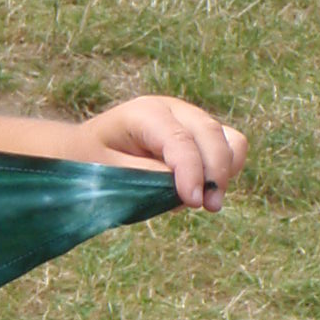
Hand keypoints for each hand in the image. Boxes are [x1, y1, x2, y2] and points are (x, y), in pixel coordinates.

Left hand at [74, 95, 247, 212]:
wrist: (87, 151)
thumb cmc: (90, 162)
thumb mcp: (105, 171)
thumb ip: (141, 176)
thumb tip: (178, 184)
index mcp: (145, 113)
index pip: (178, 138)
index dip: (191, 170)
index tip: (193, 201)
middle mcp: (174, 111)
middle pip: (210, 134)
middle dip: (215, 172)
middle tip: (208, 207)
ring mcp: (191, 122)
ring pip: (229, 139)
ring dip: (226, 172)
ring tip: (209, 203)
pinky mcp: (202, 138)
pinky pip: (231, 148)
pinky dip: (229, 170)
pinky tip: (208, 191)